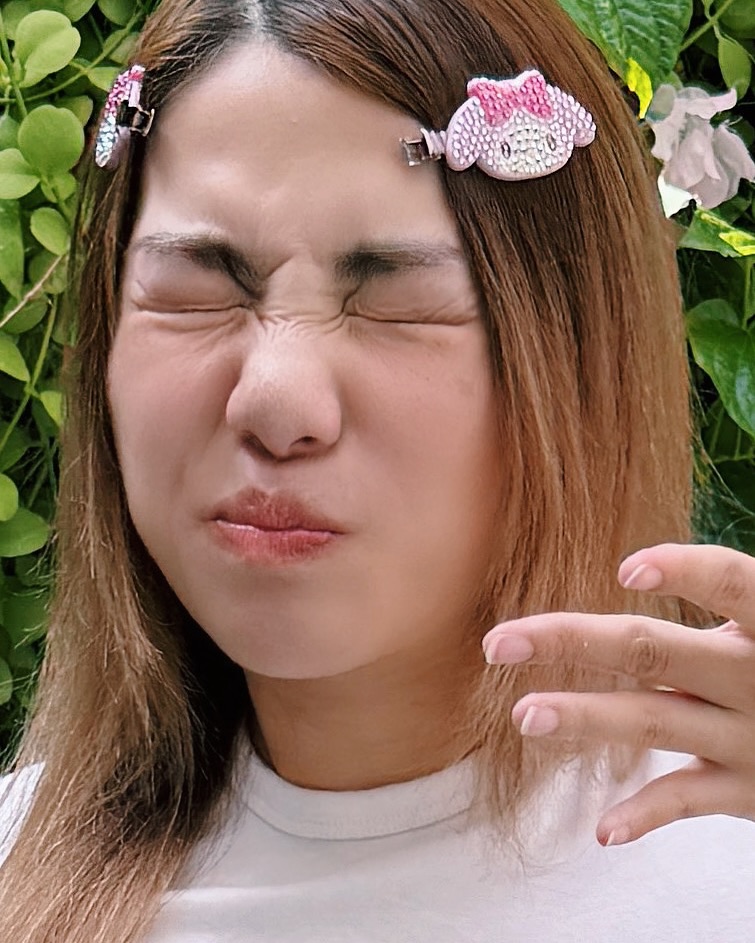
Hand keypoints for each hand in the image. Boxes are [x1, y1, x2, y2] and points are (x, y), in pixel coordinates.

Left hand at [481, 543, 754, 845]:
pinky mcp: (750, 790)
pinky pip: (690, 801)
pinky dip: (647, 814)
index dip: (684, 571)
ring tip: (524, 716)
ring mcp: (752, 737)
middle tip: (498, 643)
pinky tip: (602, 828)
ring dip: (585, 718)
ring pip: (655, 722)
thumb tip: (637, 564)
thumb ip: (729, 597)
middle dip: (572, 641)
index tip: (625, 569)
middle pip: (653, 650)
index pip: (733, 584)